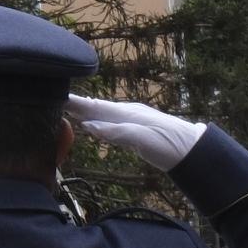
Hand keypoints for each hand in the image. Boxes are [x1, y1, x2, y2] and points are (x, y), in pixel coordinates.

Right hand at [64, 94, 205, 171]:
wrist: (194, 151)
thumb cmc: (169, 144)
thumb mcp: (141, 139)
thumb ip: (115, 132)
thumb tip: (88, 126)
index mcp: (126, 113)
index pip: (95, 106)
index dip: (75, 102)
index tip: (56, 97)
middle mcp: (127, 113)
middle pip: (96, 108)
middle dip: (76, 104)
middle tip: (53, 100)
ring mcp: (132, 121)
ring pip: (102, 115)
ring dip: (84, 112)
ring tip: (67, 109)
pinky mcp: (136, 132)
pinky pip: (110, 124)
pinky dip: (97, 123)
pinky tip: (93, 125)